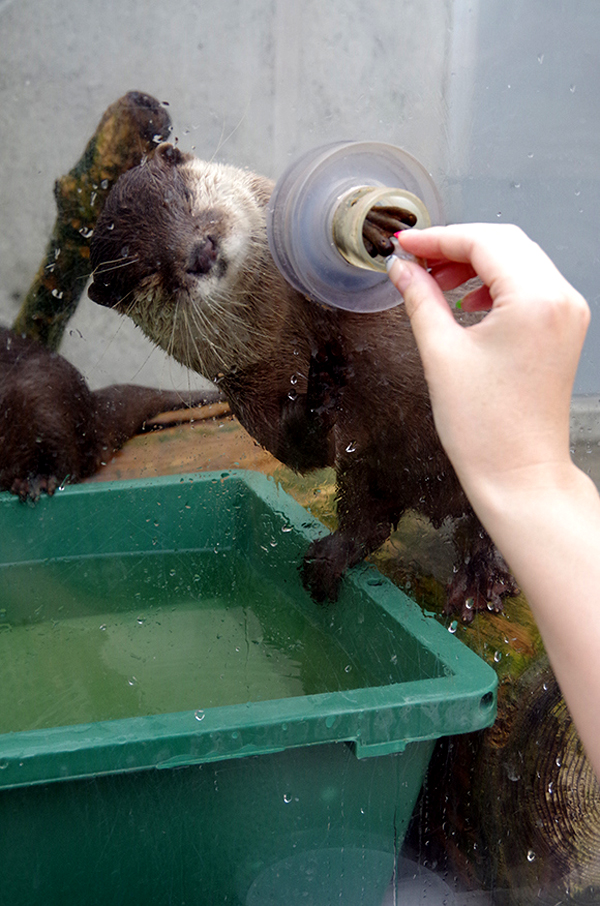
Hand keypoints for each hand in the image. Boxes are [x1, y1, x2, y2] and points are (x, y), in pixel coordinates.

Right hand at [387, 224, 589, 503]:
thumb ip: (420, 299)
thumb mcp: (441, 353)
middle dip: (456, 247)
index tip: (404, 244)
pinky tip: (466, 304)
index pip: (483, 242)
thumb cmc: (485, 428)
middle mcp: (561, 299)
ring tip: (435, 284)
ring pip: (519, 261)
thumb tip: (402, 269)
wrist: (520, 475)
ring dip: (476, 264)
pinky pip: (530, 287)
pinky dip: (496, 285)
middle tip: (414, 261)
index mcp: (535, 299)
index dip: (437, 238)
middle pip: (505, 243)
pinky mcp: (564, 330)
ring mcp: (568, 314)